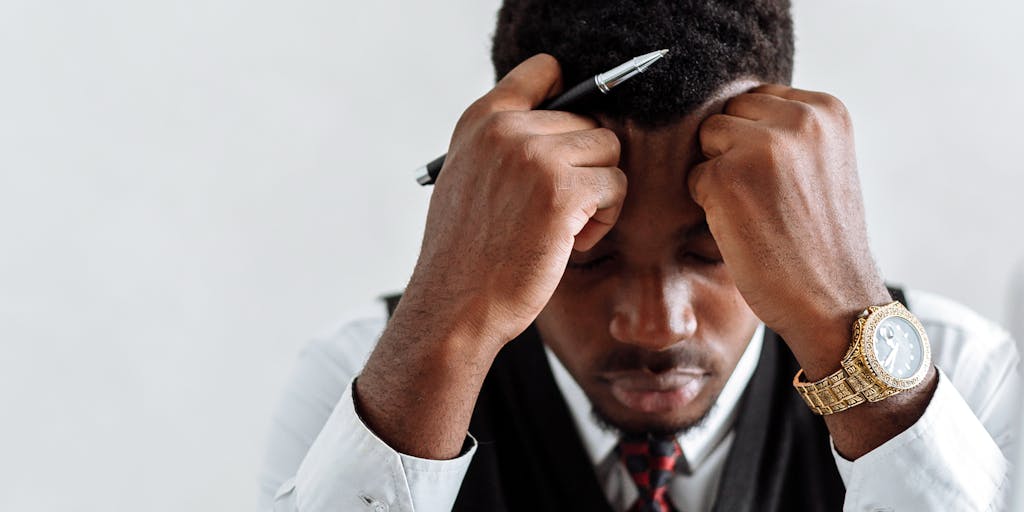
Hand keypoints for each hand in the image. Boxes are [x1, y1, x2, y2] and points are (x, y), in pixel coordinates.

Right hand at [354, 54, 625, 458]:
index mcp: (480, 120)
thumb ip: (504, 144)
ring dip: (599, 192)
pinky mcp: (563, 190)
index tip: (572, 132)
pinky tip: (572, 243)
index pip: (542, 69)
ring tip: (566, 227)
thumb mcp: (467, 178)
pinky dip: (604, 219)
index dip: (569, 95)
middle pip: (588, 122)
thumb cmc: (467, 254)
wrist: (456, 305)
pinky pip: (616, 186)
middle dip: (585, 167)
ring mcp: (535, 156)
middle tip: (558, 211)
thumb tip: (565, 125)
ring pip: (609, 151)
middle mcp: (506, 128)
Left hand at [687, 84, 891, 375]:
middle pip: (729, 112)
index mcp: (826, 110)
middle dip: (733, 150)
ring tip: (755, 211)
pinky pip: (694, 177)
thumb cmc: (821, 241)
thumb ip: (790, 131)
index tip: (775, 178)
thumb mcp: (824, 164)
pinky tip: (743, 228)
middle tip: (763, 198)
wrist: (834, 302)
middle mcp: (798, 118)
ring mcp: (761, 145)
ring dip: (718, 173)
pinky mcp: (726, 176)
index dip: (755, 139)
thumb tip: (733, 110)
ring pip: (707, 139)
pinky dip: (708, 204)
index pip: (759, 98)